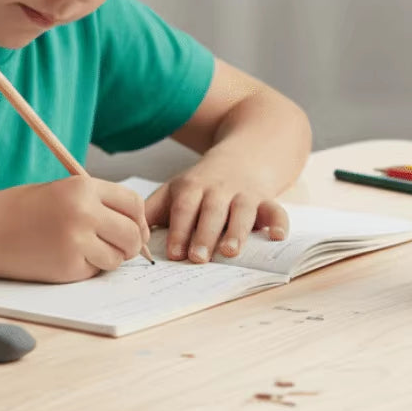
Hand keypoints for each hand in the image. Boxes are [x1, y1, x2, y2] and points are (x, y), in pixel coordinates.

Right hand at [0, 177, 150, 281]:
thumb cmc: (24, 209)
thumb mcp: (64, 190)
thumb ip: (99, 203)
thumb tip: (137, 226)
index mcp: (84, 187)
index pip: (133, 203)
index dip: (139, 219)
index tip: (136, 229)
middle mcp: (84, 212)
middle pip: (132, 233)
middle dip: (132, 244)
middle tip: (122, 248)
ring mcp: (77, 240)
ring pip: (117, 257)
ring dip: (109, 258)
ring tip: (87, 251)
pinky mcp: (67, 266)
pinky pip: (94, 271)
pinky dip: (87, 268)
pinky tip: (65, 258)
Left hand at [143, 162, 288, 262]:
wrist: (245, 153)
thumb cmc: (204, 182)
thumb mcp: (176, 189)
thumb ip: (153, 211)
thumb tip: (133, 239)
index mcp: (192, 186)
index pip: (183, 207)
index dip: (178, 229)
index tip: (173, 253)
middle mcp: (218, 189)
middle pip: (210, 210)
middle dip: (203, 234)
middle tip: (197, 258)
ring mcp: (244, 193)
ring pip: (241, 210)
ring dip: (236, 231)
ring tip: (230, 251)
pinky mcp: (266, 199)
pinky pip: (275, 209)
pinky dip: (278, 222)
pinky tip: (277, 237)